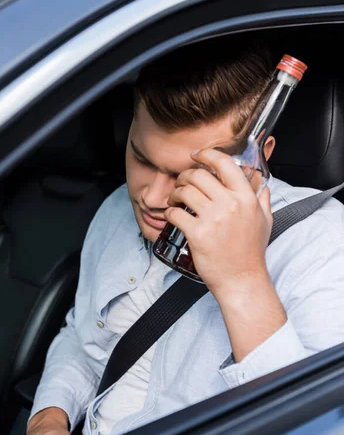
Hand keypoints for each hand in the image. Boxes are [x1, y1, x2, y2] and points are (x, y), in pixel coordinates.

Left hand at [165, 147, 272, 297]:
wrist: (242, 280)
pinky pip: (175, 213)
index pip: (224, 164)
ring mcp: (213, 219)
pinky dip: (169, 212)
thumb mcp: (265, 222)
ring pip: (185, 191)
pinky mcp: (197, 233)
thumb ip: (263, 202)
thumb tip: (263, 187)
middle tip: (181, 183)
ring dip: (175, 193)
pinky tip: (171, 216)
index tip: (196, 155)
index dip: (207, 154)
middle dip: (185, 175)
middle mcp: (230, 204)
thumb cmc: (252, 253)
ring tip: (175, 200)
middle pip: (199, 175)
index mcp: (246, 198)